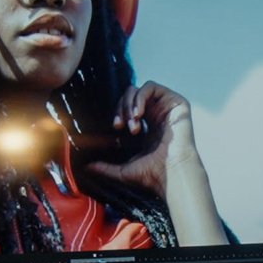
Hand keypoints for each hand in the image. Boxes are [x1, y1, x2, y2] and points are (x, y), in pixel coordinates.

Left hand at [82, 81, 199, 197]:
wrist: (171, 174)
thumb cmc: (151, 175)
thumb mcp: (122, 171)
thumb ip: (105, 167)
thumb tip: (86, 168)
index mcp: (148, 126)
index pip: (127, 108)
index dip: (118, 113)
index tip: (116, 127)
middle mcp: (158, 114)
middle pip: (131, 96)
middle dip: (121, 108)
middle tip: (120, 126)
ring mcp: (166, 107)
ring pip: (139, 90)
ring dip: (130, 104)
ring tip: (132, 122)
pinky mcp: (175, 102)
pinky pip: (151, 87)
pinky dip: (140, 97)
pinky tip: (138, 114)